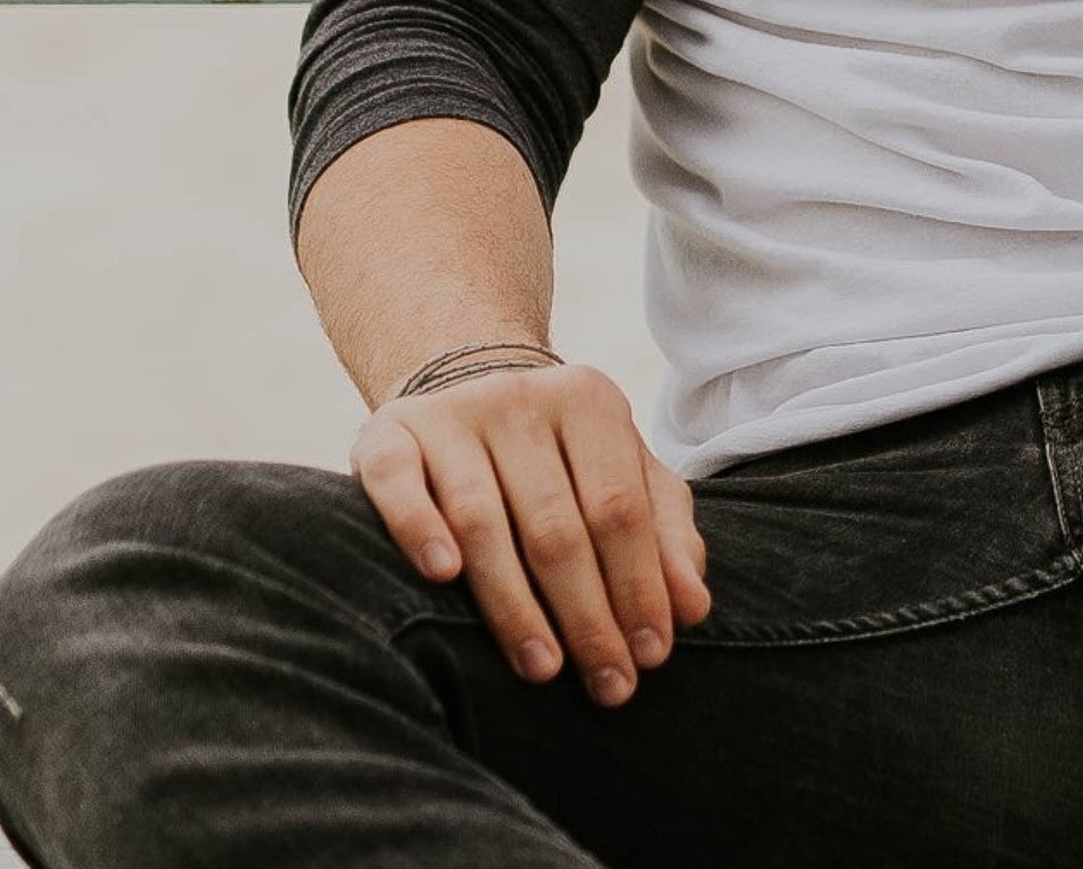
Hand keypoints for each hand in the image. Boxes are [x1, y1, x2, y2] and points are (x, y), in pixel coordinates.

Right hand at [350, 361, 710, 706]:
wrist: (466, 396)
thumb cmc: (560, 460)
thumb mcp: (623, 478)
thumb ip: (665, 535)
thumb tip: (693, 607)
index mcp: (589, 401)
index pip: (620, 508)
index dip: (639, 586)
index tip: (652, 656)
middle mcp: (520, 398)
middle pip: (557, 524)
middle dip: (587, 614)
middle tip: (608, 684)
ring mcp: (452, 414)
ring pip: (482, 519)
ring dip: (513, 604)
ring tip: (543, 668)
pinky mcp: (389, 433)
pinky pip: (398, 483)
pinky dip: (419, 527)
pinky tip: (443, 576)